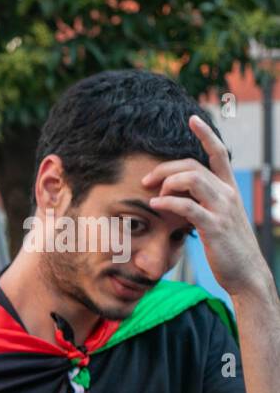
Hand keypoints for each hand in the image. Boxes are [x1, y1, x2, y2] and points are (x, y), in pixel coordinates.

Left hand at [144, 115, 269, 296]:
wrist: (246, 274)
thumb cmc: (227, 247)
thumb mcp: (217, 219)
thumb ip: (201, 203)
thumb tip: (177, 195)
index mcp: (228, 189)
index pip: (218, 153)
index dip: (206, 134)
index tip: (191, 119)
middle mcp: (228, 194)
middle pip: (194, 165)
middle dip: (166, 168)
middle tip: (147, 179)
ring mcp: (223, 209)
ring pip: (192, 179)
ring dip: (167, 182)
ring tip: (154, 195)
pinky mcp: (215, 226)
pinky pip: (188, 207)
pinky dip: (169, 203)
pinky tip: (156, 206)